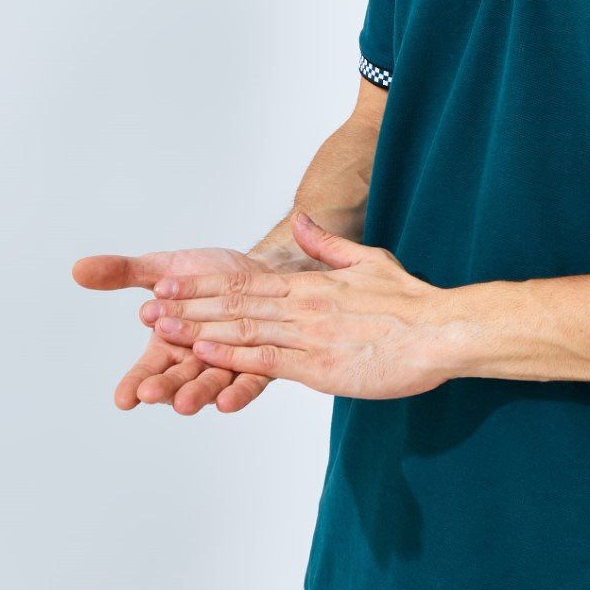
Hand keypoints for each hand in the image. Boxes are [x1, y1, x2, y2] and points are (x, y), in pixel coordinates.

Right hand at [71, 246, 279, 413]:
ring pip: (210, 384)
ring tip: (184, 403)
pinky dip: (238, 392)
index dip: (133, 383)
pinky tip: (227, 401)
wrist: (260, 269)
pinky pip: (249, 382)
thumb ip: (124, 273)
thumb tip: (79, 269)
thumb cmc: (209, 276)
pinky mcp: (259, 364)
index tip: (121, 398)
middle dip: (163, 388)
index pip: (147, 369)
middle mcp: (196, 360)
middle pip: (177, 380)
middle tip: (149, 393)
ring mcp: (227, 365)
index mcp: (170, 344)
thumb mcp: (163, 269)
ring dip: (197, 394)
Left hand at [145, 211, 460, 399]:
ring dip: (199, 330)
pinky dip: (235, 356)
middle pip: (235, 305)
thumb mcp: (368, 259)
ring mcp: (310, 338)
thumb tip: (304, 220)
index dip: (203, 282)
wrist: (442, 332)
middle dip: (188, 306)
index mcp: (311, 284)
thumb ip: (329, 244)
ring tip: (161, 329)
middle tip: (148, 307)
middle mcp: (303, 308)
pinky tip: (207, 354)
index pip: (244, 281)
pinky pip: (270, 362)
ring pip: (244, 332)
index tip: (168, 280)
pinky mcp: (321, 369)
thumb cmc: (410, 301)